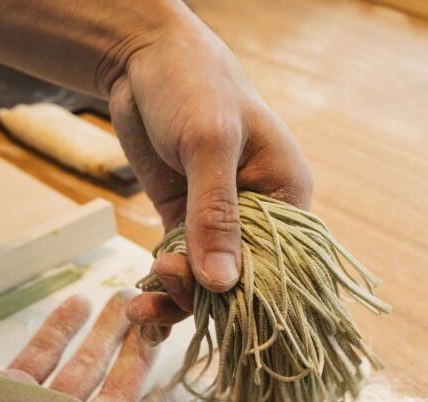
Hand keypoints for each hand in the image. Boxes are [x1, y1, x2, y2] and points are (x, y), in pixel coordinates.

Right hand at [0, 292, 244, 401]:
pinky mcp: (6, 398)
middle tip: (154, 300)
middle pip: (115, 383)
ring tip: (119, 294)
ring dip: (101, 333)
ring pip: (81, 367)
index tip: (177, 320)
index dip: (159, 361)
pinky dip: (61, 332)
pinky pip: (43, 358)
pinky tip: (75, 301)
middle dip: (134, 341)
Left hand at [107, 12, 311, 337]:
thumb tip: (222, 284)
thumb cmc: (194, 84)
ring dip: (178, 299)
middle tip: (166, 282)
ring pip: (207, 279)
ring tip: (142, 304)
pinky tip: (142, 305)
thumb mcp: (209, 143)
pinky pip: (181, 266)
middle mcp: (259, 214)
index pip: (283, 263)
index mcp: (286, 194)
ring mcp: (220, 219)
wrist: (144, 58)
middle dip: (206, 297)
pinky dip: (162, 287)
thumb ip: (215, 213)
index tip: (221, 317)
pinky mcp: (185, 219)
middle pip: (243, 279)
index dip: (255, 297)